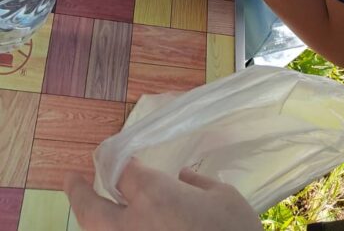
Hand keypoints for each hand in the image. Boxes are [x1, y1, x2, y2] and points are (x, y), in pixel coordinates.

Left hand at [65, 159, 260, 230]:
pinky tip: (122, 226)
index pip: (123, 171)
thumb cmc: (236, 229)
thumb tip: (183, 180)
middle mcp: (133, 225)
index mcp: (155, 196)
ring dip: (94, 219)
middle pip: (90, 208)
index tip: (118, 156)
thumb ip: (198, 184)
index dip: (118, 160)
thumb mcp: (224, 196)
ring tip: (92, 207)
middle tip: (72, 179)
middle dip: (78, 192)